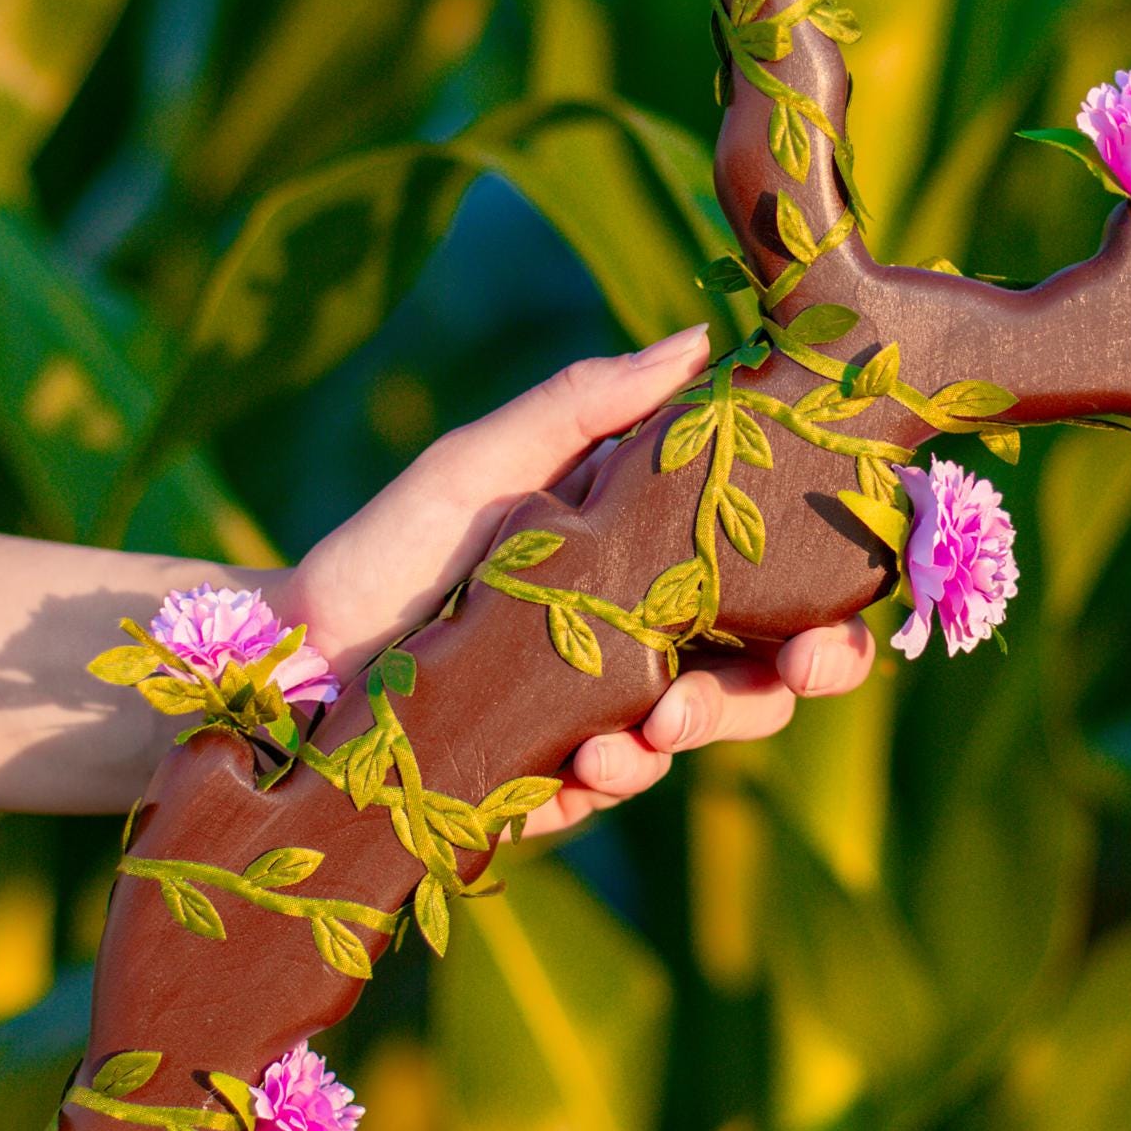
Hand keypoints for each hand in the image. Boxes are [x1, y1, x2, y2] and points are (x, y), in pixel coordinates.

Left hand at [285, 324, 877, 835]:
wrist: (295, 650)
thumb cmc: (394, 542)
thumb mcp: (490, 458)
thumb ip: (592, 404)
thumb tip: (705, 338)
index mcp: (652, 561)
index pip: (779, 588)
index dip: (831, 605)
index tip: (836, 605)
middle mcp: (643, 640)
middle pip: (770, 676)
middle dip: (794, 680)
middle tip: (786, 672)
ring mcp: (601, 716)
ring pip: (700, 737)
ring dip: (696, 733)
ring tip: (644, 730)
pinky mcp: (548, 780)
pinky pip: (611, 792)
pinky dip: (609, 782)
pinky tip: (583, 766)